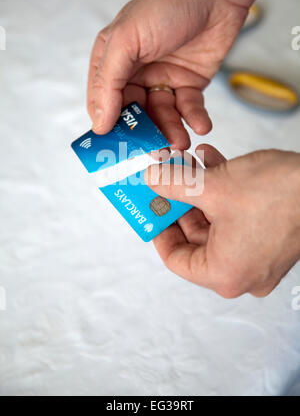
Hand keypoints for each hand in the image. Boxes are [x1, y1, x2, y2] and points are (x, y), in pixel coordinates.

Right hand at [87, 0, 248, 148]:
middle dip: (146, 133)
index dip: (110, 125)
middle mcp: (136, 73)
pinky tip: (202, 125)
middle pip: (135, 115)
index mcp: (113, 61)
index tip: (119, 148)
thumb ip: (109, 82)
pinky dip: (195, 119)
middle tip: (157, 150)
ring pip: (162, 116)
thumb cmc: (166, 6)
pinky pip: (188, 109)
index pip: (103, 102)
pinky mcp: (189, 83)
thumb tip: (98, 123)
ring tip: (181, 142)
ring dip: (172, 131)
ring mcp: (163, 80)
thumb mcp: (126, 40)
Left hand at [145, 146, 299, 297]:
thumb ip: (175, 185)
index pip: (176, 259)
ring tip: (189, 164)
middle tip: (167, 180)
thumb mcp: (214, 187)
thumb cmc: (282, 195)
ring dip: (201, 191)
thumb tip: (152, 180)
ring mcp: (259, 257)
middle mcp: (242, 273)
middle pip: (196, 238)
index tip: (152, 207)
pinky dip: (223, 193)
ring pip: (216, 223)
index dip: (159, 228)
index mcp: (225, 274)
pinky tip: (213, 163)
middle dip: (181, 202)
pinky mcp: (271, 239)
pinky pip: (236, 218)